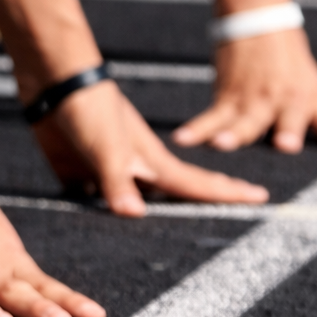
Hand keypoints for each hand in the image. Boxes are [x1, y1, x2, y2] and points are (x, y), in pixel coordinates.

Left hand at [35, 79, 269, 210]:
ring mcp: (110, 172)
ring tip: (181, 233)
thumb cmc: (88, 108)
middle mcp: (136, 169)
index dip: (229, 193)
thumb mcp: (105, 145)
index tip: (263, 197)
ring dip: (156, 216)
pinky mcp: (80, 175)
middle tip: (239, 211)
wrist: (53, 83)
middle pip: (177, 193)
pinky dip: (105, 216)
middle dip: (207, 203)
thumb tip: (135, 215)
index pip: (197, 184)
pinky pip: (97, 203)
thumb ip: (117, 180)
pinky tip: (107, 231)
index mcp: (151, 161)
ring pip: (139, 201)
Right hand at [172, 29, 316, 153]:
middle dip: (283, 132)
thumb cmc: (289, 61)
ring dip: (231, 134)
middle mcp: (279, 101)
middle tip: (284, 146)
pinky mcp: (225, 96)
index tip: (306, 144)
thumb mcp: (313, 88)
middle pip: (282, 120)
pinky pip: (210, 117)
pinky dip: (195, 129)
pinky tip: (181, 139)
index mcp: (304, 99)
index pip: (314, 118)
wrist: (257, 18)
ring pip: (241, 120)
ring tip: (219, 145)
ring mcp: (250, 99)